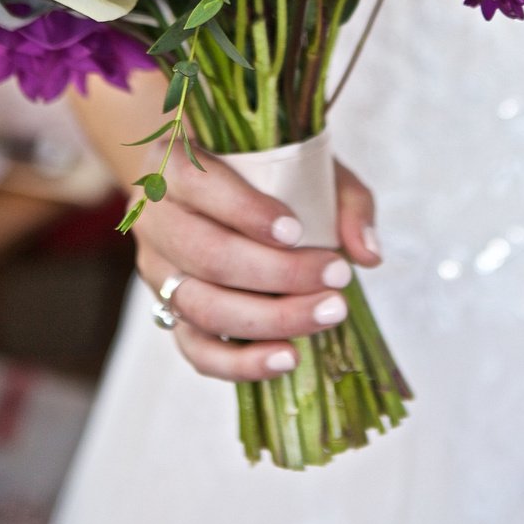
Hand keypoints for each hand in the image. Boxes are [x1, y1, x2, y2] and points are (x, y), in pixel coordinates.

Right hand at [132, 141, 380, 381]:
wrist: (210, 182)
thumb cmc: (262, 168)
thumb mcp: (303, 160)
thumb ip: (341, 198)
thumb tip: (366, 254)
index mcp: (174, 163)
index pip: (201, 186)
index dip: (246, 212)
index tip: (296, 231)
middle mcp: (156, 217)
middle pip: (207, 255)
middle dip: (277, 273)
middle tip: (337, 277)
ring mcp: (157, 269)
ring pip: (202, 306)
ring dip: (270, 319)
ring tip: (329, 314)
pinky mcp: (169, 311)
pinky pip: (196, 349)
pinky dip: (241, 363)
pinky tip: (288, 357)